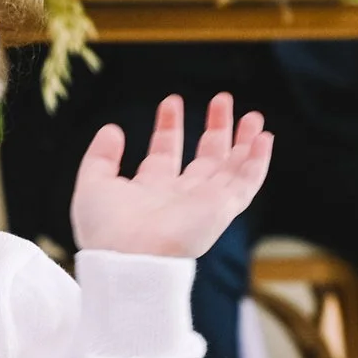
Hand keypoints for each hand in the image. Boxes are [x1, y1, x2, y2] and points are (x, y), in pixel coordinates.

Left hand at [71, 93, 271, 257]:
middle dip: (216, 128)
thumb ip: (100, 156)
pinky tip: (264, 138)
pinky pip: (247, 182)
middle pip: (206, 158)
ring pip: (232, 168)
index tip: (172, 101)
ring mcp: (204, 202)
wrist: (129, 258)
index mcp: (151, 191)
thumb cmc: (106, 229)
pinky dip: (258, 161)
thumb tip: (112, 129)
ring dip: (243, 141)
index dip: (170, 126)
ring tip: (252, 114)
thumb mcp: (93, 184)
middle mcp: (181, 197)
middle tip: (223, 99)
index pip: (166, 153)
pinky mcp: (223, 208)